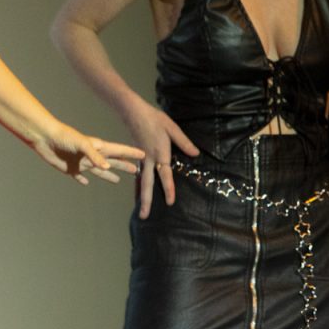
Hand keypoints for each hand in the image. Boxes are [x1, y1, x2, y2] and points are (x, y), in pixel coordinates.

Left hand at [27, 120, 144, 184]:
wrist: (44, 138)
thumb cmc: (63, 136)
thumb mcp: (82, 144)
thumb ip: (95, 156)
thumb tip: (108, 167)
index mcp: (97, 147)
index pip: (118, 150)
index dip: (131, 153)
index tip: (144, 154)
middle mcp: (91, 155)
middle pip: (112, 161)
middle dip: (124, 165)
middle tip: (136, 171)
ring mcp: (81, 162)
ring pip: (99, 171)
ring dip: (108, 174)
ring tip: (118, 180)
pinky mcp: (70, 169)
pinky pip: (79, 176)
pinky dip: (83, 180)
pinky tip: (86, 183)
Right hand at [120, 97, 199, 217]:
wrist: (133, 111)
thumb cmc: (154, 118)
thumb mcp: (172, 128)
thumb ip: (184, 142)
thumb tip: (196, 154)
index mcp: (159, 153)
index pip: (164, 175)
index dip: (168, 188)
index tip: (170, 202)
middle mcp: (148, 159)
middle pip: (146, 184)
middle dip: (145, 201)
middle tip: (144, 217)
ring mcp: (141, 158)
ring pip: (141, 180)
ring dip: (141, 195)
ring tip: (141, 210)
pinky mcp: (137, 155)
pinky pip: (138, 173)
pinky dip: (138, 184)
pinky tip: (139, 190)